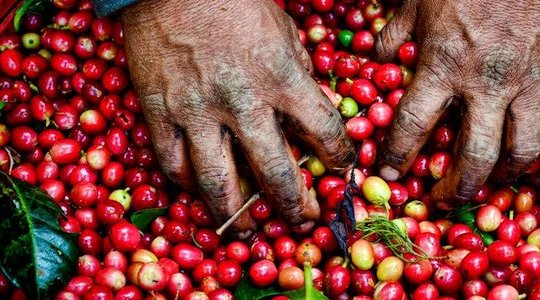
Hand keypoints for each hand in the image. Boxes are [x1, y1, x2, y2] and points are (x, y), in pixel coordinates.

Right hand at [121, 0, 353, 234]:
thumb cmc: (235, 4)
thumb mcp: (284, 34)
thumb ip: (302, 77)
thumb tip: (320, 112)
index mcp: (281, 77)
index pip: (324, 132)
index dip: (340, 159)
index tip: (342, 172)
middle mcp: (242, 102)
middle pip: (274, 174)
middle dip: (295, 205)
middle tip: (303, 220)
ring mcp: (196, 111)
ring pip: (217, 183)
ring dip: (235, 215)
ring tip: (245, 229)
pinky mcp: (158, 112)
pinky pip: (172, 164)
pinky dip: (188, 185)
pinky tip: (200, 191)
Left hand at [376, 0, 539, 204]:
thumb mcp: (420, 0)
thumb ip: (396, 33)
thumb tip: (378, 56)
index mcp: (445, 65)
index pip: (413, 126)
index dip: (397, 157)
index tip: (391, 176)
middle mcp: (487, 85)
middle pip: (474, 157)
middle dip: (458, 188)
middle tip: (445, 198)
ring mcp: (529, 85)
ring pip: (523, 152)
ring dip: (505, 175)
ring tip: (492, 180)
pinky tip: (532, 141)